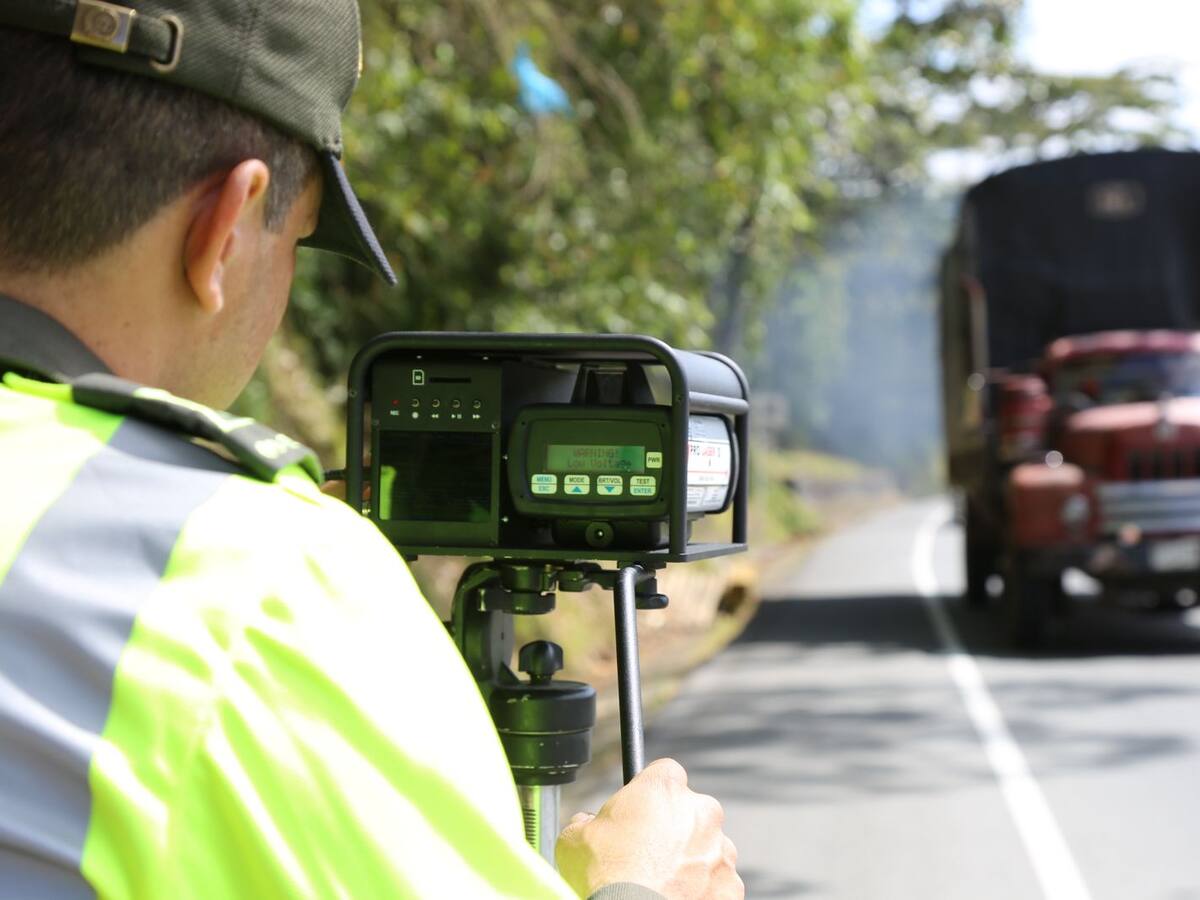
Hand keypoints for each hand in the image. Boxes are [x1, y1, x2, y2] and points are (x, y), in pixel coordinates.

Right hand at [556, 758, 741, 898]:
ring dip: (691, 859)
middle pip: (691, 810)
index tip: (641, 811)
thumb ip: (588, 821)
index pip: (665, 773)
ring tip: (663, 882)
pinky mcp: (730, 885)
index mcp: (664, 789)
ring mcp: (720, 850)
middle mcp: (701, 812)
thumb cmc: (604, 876)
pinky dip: (703, 889)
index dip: (652, 793)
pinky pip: (717, 881)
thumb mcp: (575, 838)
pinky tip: (677, 897)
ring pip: (707, 847)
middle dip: (675, 827)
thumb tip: (586, 824)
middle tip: (650, 852)